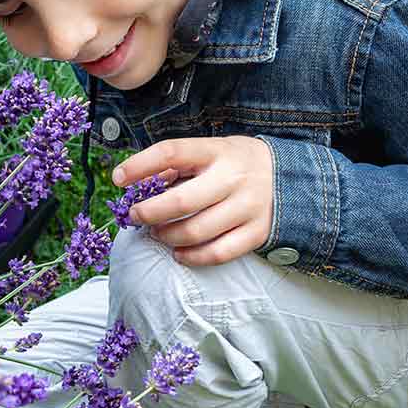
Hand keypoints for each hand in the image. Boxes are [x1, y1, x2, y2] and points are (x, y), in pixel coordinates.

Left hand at [111, 136, 273, 265]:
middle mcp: (233, 178)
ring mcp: (247, 207)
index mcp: (217, 151)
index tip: (118, 178)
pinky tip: (179, 252)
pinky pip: (217, 253)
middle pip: (181, 201)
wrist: (288, 177)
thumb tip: (141, 183)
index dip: (140, 165)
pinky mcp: (256, 233)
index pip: (172, 152)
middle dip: (149, 212)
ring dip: (167, 236)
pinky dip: (192, 257)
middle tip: (135, 215)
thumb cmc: (236, 163)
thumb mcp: (212, 150)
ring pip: (195, 231)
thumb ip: (179, 164)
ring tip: (158, 233)